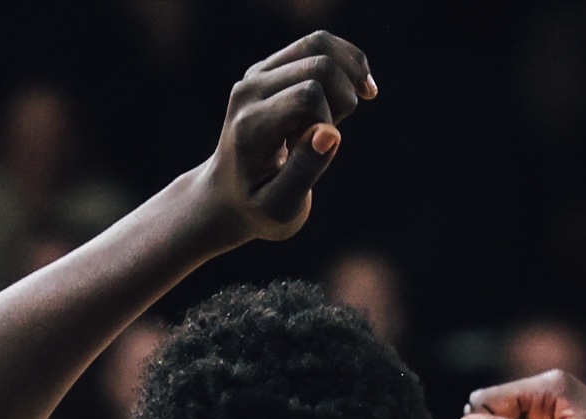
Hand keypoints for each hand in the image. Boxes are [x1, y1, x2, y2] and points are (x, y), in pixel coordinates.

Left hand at [199, 33, 372, 244]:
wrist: (226, 196)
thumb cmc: (257, 207)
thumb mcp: (280, 207)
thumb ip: (304, 172)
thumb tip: (329, 133)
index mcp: (251, 124)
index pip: (309, 95)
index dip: (328, 124)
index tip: (313, 154)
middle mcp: (250, 88)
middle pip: (320, 63)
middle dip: (342, 100)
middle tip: (328, 137)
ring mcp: (258, 73)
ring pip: (322, 43)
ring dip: (348, 77)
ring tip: (345, 112)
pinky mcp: (270, 68)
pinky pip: (318, 44)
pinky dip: (347, 63)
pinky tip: (358, 90)